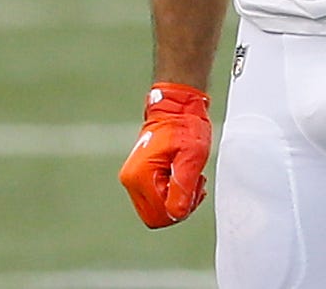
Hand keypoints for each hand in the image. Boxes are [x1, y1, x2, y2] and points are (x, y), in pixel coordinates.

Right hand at [118, 82, 211, 227]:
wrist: (176, 107)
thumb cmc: (185, 126)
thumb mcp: (191, 157)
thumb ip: (183, 188)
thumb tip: (177, 214)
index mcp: (140, 175)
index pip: (160, 215)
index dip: (181, 209)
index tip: (195, 189)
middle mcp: (131, 180)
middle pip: (155, 217)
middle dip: (178, 207)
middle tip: (195, 186)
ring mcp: (133, 178)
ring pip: (156, 210)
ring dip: (176, 201)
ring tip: (191, 179)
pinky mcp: (138, 176)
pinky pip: (155, 200)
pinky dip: (171, 195)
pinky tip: (183, 179)